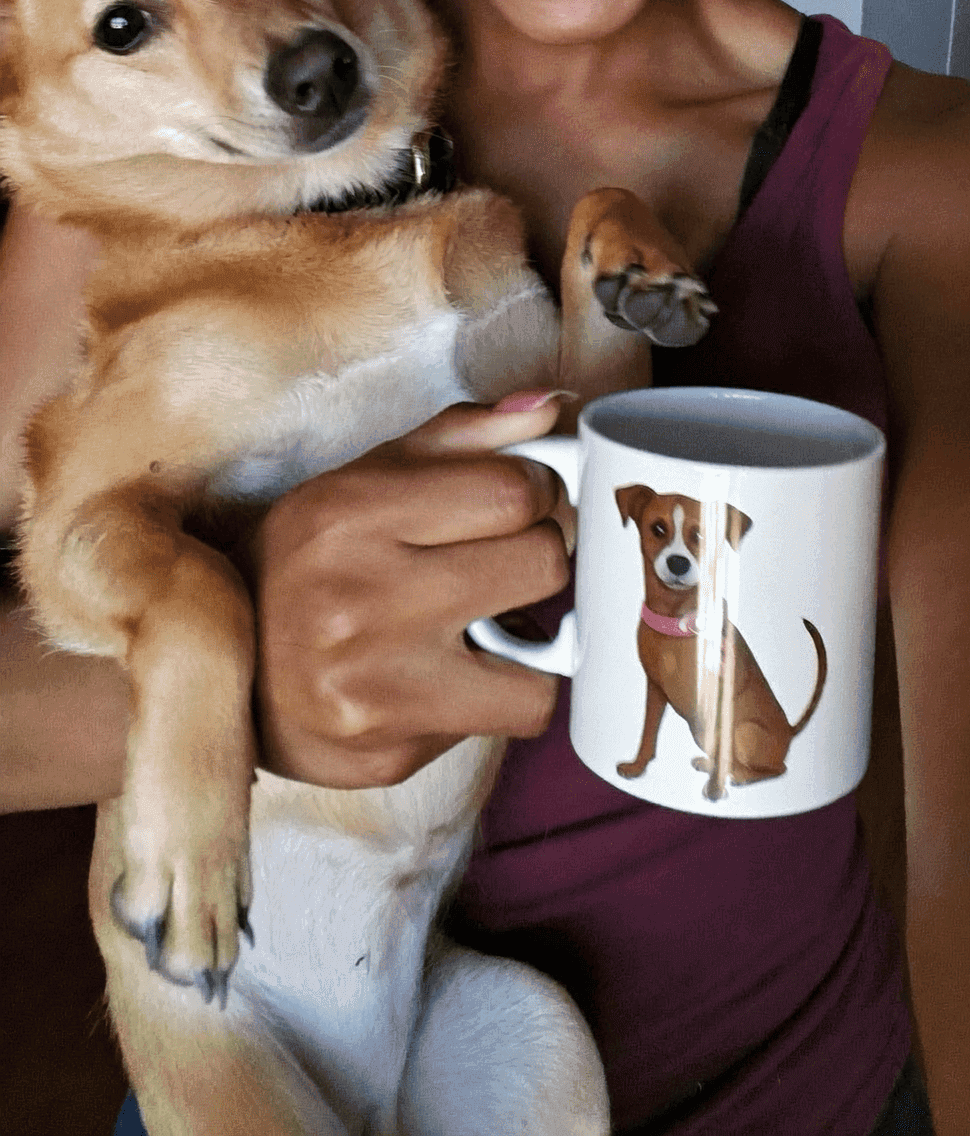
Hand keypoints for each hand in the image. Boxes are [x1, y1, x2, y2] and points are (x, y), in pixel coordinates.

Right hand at [249, 393, 568, 788]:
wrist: (222, 671)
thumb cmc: (308, 561)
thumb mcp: (364, 479)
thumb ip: (463, 437)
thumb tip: (554, 409)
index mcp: (351, 514)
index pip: (514, 490)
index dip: (538, 493)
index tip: (520, 504)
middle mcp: (359, 600)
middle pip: (542, 565)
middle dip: (538, 559)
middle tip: (505, 565)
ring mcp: (374, 687)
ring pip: (541, 671)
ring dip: (530, 649)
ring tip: (490, 631)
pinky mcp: (389, 754)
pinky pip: (501, 724)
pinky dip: (490, 700)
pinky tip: (450, 680)